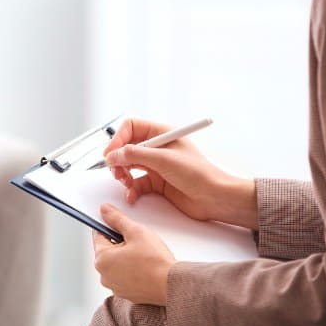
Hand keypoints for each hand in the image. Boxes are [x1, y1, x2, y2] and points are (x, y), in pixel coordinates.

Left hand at [92, 204, 175, 305]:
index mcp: (101, 259)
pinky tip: (145, 267)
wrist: (171, 285)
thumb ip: (117, 219)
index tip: (120, 224)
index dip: (110, 225)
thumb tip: (105, 210)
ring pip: (116, 264)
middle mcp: (104, 275)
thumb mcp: (136, 231)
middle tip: (137, 242)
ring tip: (143, 256)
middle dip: (120, 243)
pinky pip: (125, 276)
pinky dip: (132, 270)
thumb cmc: (155, 261)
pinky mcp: (125, 293)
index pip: (98, 234)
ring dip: (125, 257)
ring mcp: (114, 286)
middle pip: (107, 250)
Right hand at [104, 117, 257, 228]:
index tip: (111, 153)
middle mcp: (157, 147)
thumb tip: (113, 154)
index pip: (131, 128)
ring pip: (128, 165)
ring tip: (125, 182)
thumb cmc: (199, 174)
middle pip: (126, 147)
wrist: (214, 198)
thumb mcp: (164, 159)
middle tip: (116, 171)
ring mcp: (156, 165)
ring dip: (122, 174)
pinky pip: (135, 182)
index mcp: (161, 133)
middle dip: (118, 159)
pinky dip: (131, 189)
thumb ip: (135, 155)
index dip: (118, 139)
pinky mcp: (156, 182)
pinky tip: (132, 194)